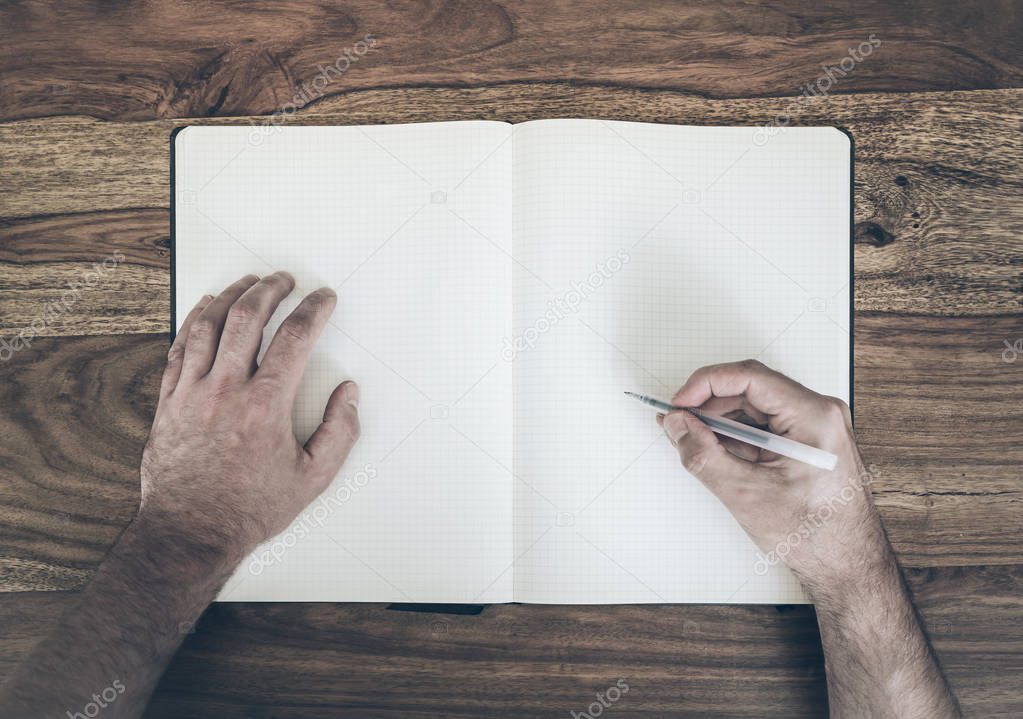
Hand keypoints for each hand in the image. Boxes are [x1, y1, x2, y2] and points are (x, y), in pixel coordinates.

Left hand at [140, 272, 359, 566]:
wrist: (190, 532)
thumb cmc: (250, 509)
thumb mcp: (314, 478)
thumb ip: (340, 432)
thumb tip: (349, 393)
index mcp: (266, 405)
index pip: (295, 337)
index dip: (314, 309)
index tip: (324, 297)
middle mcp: (227, 390)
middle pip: (248, 318)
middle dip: (270, 289)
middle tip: (284, 279)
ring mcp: (193, 393)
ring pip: (209, 325)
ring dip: (232, 296)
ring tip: (249, 282)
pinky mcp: (169, 402)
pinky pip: (179, 348)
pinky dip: (194, 321)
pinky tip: (205, 308)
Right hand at [659, 359, 886, 590]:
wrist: (845, 565)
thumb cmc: (813, 534)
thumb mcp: (746, 494)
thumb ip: (703, 455)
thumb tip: (676, 425)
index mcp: (814, 417)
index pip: (750, 377)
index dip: (705, 384)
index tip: (678, 403)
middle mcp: (818, 413)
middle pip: (750, 390)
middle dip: (708, 405)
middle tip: (677, 424)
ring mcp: (814, 425)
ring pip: (753, 407)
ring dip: (719, 421)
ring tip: (692, 442)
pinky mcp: (805, 440)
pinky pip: (763, 424)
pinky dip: (735, 435)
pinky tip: (715, 452)